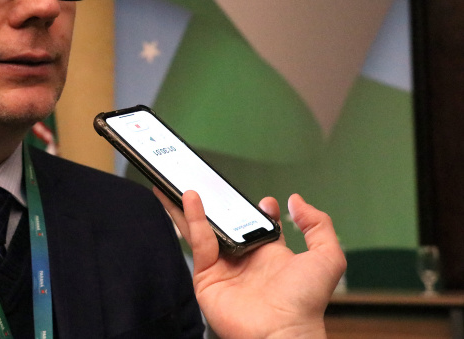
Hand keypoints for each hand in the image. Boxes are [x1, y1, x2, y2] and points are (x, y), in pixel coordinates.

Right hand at [155, 189, 345, 338]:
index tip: (260, 199)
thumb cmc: (306, 303)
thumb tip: (296, 201)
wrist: (281, 332)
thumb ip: (318, 224)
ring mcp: (224, 267)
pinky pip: (198, 242)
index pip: (259, 226)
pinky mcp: (206, 276)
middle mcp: (245, 259)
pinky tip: (188, 198)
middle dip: (216, 204)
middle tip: (209, 184)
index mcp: (271, 254)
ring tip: (179, 181)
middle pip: (225, 224)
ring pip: (204, 229)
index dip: (258, 211)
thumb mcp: (327, 257)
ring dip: (191, 207)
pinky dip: (191, 218)